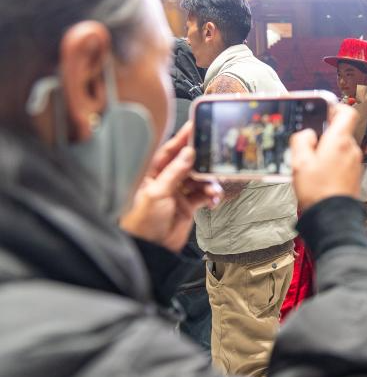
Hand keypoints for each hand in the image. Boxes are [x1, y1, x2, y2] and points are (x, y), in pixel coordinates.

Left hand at [120, 123, 221, 251]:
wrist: (150, 250)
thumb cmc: (142, 222)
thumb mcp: (157, 194)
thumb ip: (174, 172)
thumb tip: (187, 153)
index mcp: (151, 175)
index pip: (168, 152)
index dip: (181, 139)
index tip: (194, 127)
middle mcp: (165, 182)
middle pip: (187, 164)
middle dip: (201, 161)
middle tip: (213, 155)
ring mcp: (177, 194)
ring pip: (198, 180)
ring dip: (208, 182)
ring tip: (213, 187)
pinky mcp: (187, 206)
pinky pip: (203, 195)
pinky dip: (210, 196)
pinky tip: (213, 199)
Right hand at [290, 104, 364, 210]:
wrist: (333, 217)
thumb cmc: (317, 190)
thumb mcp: (300, 162)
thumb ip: (302, 141)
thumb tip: (308, 133)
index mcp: (340, 141)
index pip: (346, 112)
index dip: (335, 108)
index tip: (323, 111)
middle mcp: (352, 149)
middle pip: (341, 131)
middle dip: (325, 135)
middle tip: (308, 145)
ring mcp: (355, 163)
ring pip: (341, 148)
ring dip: (328, 151)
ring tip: (311, 164)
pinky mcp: (355, 176)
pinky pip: (343, 162)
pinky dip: (333, 163)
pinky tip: (320, 175)